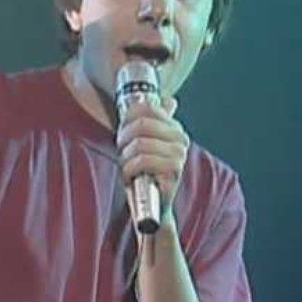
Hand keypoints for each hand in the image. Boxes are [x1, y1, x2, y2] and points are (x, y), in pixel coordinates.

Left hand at [116, 97, 189, 219]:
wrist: (154, 201)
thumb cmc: (146, 170)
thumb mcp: (148, 141)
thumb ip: (157, 120)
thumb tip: (170, 100)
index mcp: (174, 127)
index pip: (148, 108)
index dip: (128, 117)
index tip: (122, 129)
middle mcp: (180, 139)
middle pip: (142, 124)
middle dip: (124, 137)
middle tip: (122, 149)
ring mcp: (179, 154)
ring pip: (140, 143)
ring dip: (125, 156)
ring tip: (127, 164)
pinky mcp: (174, 171)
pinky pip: (143, 160)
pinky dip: (129, 168)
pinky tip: (130, 175)